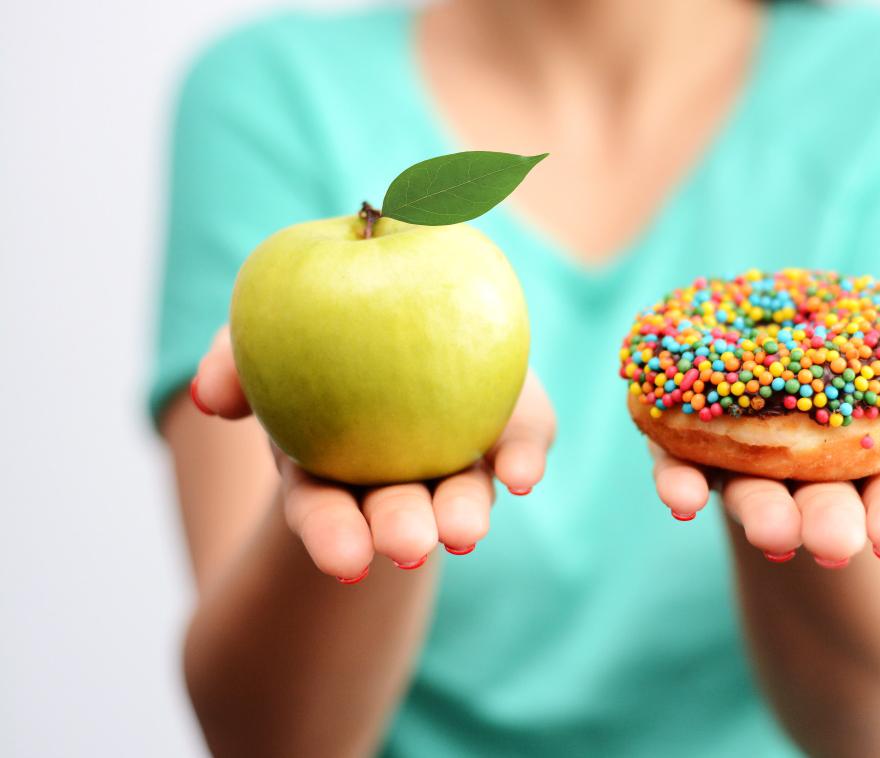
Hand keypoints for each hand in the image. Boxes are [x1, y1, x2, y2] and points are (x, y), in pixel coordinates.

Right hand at [190, 327, 554, 581]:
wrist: (405, 310)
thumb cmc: (319, 334)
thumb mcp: (261, 338)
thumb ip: (232, 359)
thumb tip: (212, 397)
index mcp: (329, 466)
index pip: (323, 508)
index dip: (331, 534)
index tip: (346, 560)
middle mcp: (397, 474)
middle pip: (398, 509)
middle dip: (402, 531)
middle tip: (410, 547)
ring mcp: (456, 456)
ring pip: (462, 491)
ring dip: (463, 512)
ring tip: (466, 531)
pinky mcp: (508, 426)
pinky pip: (520, 442)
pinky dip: (523, 458)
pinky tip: (524, 474)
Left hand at [648, 373, 879, 565]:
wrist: (806, 345)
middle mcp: (814, 475)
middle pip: (822, 506)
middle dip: (828, 524)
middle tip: (830, 545)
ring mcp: (751, 461)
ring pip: (754, 493)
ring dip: (760, 513)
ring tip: (768, 532)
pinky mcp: (692, 440)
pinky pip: (680, 462)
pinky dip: (678, 480)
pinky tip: (679, 497)